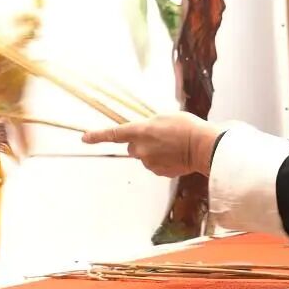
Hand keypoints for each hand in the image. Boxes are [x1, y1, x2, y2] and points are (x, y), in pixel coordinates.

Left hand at [82, 112, 221, 177]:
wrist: (203, 147)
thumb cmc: (187, 127)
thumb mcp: (165, 117)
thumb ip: (149, 124)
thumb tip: (145, 132)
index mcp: (141, 131)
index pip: (113, 133)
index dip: (97, 136)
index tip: (84, 137)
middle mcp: (141, 149)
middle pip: (132, 146)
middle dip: (141, 143)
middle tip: (160, 137)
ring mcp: (149, 162)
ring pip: (145, 156)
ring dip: (154, 151)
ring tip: (173, 145)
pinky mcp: (159, 172)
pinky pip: (156, 165)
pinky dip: (163, 160)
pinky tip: (176, 155)